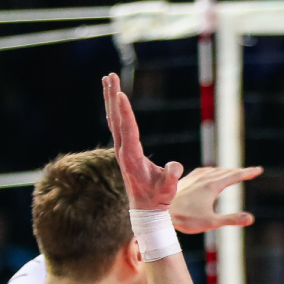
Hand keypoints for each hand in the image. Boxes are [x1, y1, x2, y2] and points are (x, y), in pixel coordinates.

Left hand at [103, 72, 183, 209]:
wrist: (145, 208)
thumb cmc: (159, 197)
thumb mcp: (168, 189)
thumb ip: (171, 177)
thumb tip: (175, 167)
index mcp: (132, 157)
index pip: (128, 129)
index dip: (125, 112)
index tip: (120, 93)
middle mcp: (122, 150)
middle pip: (115, 118)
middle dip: (113, 96)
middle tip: (110, 75)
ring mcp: (120, 148)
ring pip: (113, 118)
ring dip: (110, 98)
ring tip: (108, 78)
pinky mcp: (123, 149)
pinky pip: (116, 124)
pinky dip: (114, 108)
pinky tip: (113, 99)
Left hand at [171, 166, 261, 233]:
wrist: (160, 212)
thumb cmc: (185, 219)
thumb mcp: (211, 222)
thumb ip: (231, 219)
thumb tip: (251, 218)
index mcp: (212, 186)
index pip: (234, 176)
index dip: (248, 173)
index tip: (258, 170)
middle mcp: (204, 178)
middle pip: (226, 171)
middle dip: (240, 171)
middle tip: (252, 171)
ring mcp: (194, 178)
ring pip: (215, 170)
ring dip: (227, 170)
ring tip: (234, 173)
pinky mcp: (187, 180)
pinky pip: (204, 171)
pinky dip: (214, 171)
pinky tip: (210, 174)